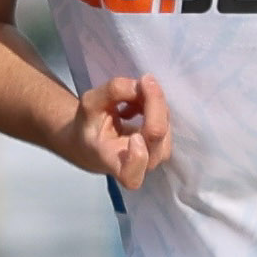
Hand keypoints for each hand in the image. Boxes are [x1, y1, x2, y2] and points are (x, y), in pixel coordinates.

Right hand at [61, 75, 170, 189]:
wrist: (95, 140)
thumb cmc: (91, 126)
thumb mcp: (90, 103)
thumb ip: (113, 91)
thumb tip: (141, 85)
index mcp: (115, 163)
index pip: (131, 174)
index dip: (137, 157)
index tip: (134, 136)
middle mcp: (140, 166)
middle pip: (156, 135)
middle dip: (153, 104)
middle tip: (143, 81)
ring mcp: (156, 155)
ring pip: (165, 124)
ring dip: (152, 103)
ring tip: (129, 99)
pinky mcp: (165, 143)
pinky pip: (166, 119)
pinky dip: (154, 105)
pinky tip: (136, 103)